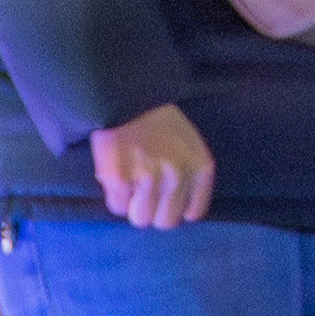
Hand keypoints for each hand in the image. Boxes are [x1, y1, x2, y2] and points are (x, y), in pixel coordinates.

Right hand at [95, 103, 214, 230]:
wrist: (124, 94)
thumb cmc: (157, 117)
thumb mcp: (188, 141)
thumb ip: (190, 172)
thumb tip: (180, 209)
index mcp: (200, 167)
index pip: (193, 211)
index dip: (177, 208)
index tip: (167, 200)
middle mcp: (178, 176)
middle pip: (166, 221)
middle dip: (154, 211)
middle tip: (144, 193)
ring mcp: (148, 179)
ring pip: (141, 218)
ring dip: (133, 206)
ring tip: (129, 185)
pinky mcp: (119, 179)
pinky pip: (117, 207)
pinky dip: (115, 196)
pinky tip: (116, 176)